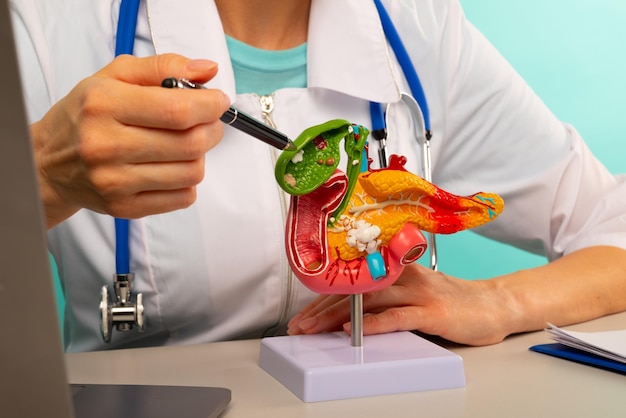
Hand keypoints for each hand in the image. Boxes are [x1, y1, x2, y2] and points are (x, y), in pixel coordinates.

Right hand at [31, 53, 229, 227]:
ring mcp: (115, 181)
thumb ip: (164, 67)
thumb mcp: (115, 76)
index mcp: (104, 105)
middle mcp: (106, 146)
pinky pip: (182, 198)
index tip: (217, 101)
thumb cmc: (86, 115)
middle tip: (207, 122)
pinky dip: (188, 181)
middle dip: (211, 129)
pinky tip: (172, 167)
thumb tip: (207, 70)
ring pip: (192, 173)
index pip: (177, 110)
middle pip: (190, 143)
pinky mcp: (124, 207)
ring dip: (200, 156)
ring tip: (186, 144)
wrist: (49, 163)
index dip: (210, 105)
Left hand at [287, 262, 516, 345]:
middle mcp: (404, 276)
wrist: (494, 305)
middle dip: (322, 309)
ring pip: (369, 301)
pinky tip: (354, 331)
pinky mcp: (433, 312)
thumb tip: (351, 316)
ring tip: (314, 329)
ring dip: (338, 316)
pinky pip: (398, 317)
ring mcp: (419, 293)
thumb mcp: (415, 294)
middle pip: (355, 289)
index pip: (354, 282)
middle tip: (299, 325)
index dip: (325, 298)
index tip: (303, 314)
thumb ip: (387, 299)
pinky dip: (374, 324)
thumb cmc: (453, 302)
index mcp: (397, 270)